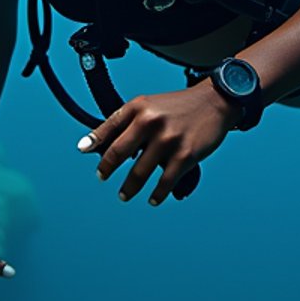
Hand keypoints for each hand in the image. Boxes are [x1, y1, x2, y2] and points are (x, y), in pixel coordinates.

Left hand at [79, 82, 239, 206]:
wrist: (215, 101)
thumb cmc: (179, 106)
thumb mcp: (150, 104)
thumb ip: (128, 122)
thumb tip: (102, 145)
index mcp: (139, 106)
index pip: (109, 125)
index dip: (94, 140)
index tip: (84, 151)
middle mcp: (150, 121)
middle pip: (118, 152)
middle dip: (106, 169)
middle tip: (102, 177)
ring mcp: (168, 139)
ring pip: (139, 173)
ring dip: (129, 188)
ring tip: (124, 195)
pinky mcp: (185, 154)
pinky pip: (165, 182)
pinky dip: (157, 194)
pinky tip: (153, 199)